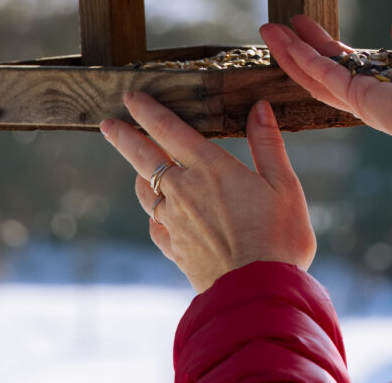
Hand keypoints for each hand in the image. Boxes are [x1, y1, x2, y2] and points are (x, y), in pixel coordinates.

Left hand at [100, 94, 315, 292]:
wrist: (257, 294)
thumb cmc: (279, 238)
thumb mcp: (284, 185)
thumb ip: (268, 144)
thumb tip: (258, 107)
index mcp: (210, 168)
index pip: (169, 130)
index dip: (148, 110)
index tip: (131, 96)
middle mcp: (184, 191)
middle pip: (143, 156)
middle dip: (124, 136)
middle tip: (107, 124)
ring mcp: (175, 222)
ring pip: (145, 191)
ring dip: (138, 174)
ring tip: (136, 167)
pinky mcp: (175, 249)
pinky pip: (155, 225)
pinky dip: (153, 214)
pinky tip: (157, 215)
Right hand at [260, 15, 391, 208]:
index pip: (350, 61)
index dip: (325, 43)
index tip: (304, 23)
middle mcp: (375, 94)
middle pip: (325, 69)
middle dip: (298, 48)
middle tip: (272, 27)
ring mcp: (364, 101)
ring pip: (316, 75)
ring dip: (290, 52)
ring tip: (265, 30)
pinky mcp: (359, 102)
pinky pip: (324, 77)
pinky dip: (301, 58)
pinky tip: (282, 41)